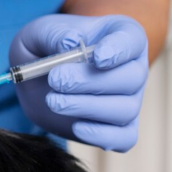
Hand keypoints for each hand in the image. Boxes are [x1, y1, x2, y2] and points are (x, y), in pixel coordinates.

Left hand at [9, 14, 148, 151]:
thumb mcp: (40, 32)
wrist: (39, 80)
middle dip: (91, 81)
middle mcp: (133, 67)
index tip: (97, 57)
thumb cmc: (45, 48)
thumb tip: (70, 44)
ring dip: (88, 107)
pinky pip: (124, 138)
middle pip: (132, 78)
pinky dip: (102, 136)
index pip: (132, 40)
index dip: (119, 49)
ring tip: (54, 101)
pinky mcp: (118, 127)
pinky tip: (76, 126)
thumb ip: (53, 34)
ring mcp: (129, 99)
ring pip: (125, 109)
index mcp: (121, 35)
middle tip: (56, 80)